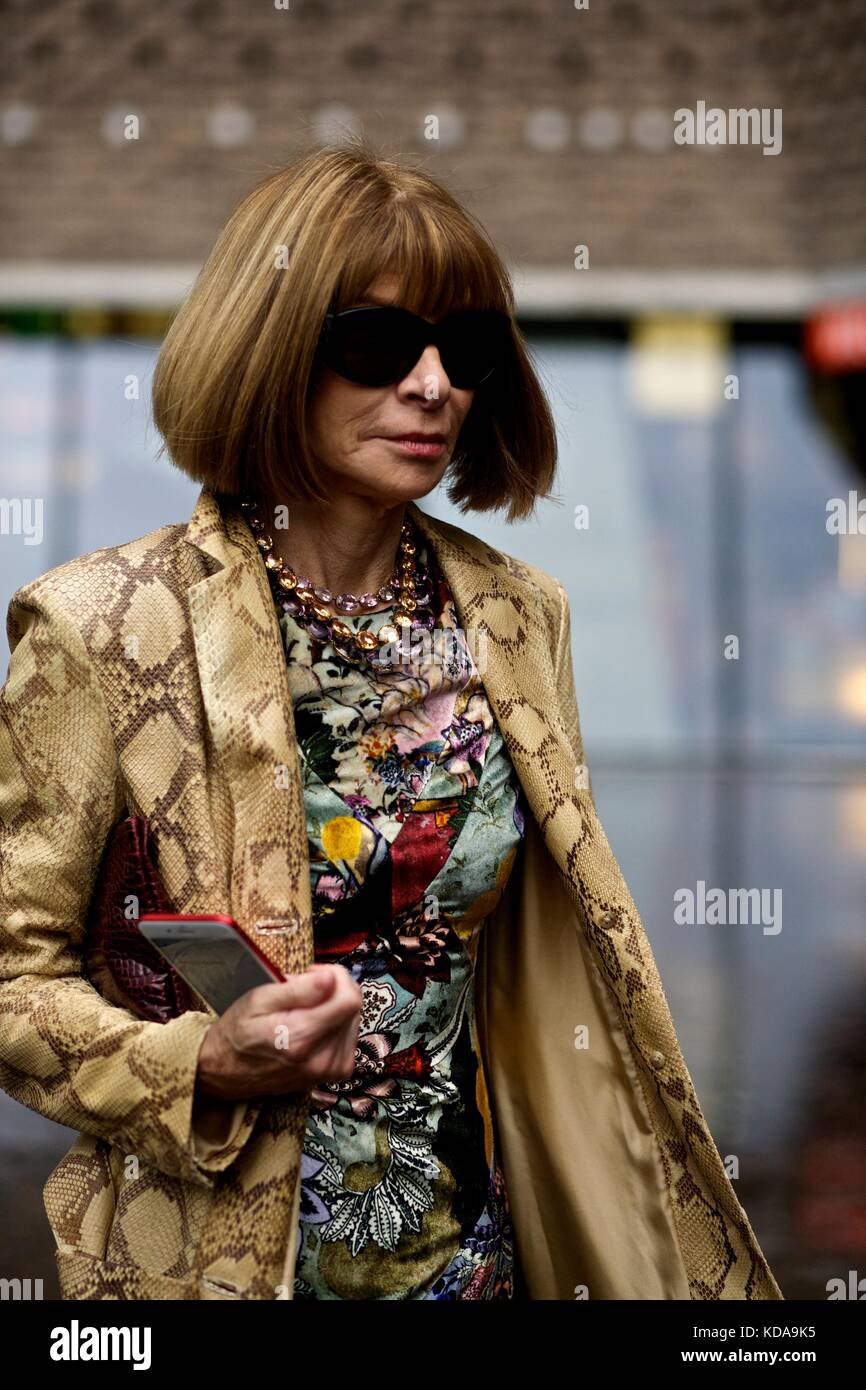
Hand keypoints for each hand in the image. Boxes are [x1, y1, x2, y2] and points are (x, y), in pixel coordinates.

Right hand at [194, 963, 362, 1101]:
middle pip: (354, 1008)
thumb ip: (298, 989)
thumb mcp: (258, 1000)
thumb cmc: (238, 1032)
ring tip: (304, 1010)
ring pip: (354, 1020)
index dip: (336, 977)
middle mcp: (320, 1059)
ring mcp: (330, 1070)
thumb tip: (331, 978)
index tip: (312, 975)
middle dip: (333, 990)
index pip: (349, 999)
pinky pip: (350, 1036)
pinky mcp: (335, 1073)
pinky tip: (315, 1025)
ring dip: (334, 1007)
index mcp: (301, 1038)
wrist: (227, 1071)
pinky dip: (336, 1025)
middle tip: (303, 991)